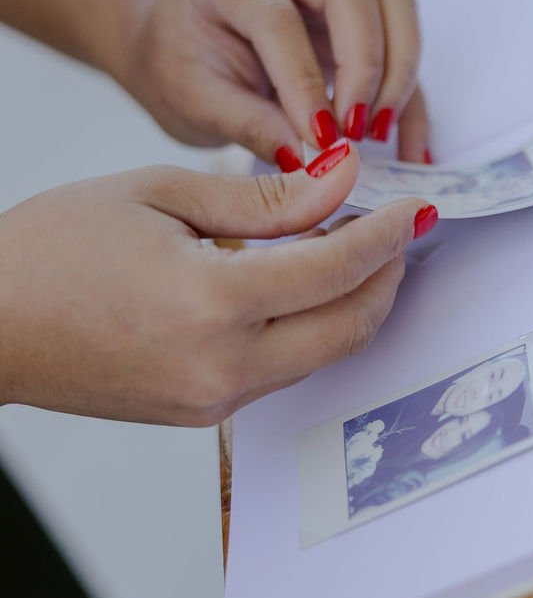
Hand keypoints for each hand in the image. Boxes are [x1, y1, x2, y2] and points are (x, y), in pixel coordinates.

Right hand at [0, 144, 436, 425]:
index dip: (387, 234)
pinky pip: (283, 370)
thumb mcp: (160, 194)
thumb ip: (264, 198)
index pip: (336, 269)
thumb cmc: (54, 248)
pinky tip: (301, 283)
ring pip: (321, 354)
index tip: (414, 205)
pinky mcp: (202, 415)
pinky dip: (309, 326)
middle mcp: (222, 366)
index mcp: (211, 303)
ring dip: (352, 304)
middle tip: (399, 230)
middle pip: (349, 328)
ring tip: (353, 247)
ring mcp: (213, 400)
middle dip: (388, 277)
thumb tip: (342, 182)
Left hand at [121, 0, 430, 168]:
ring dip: (399, 71)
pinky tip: (410, 146)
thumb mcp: (194, 101)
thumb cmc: (177, 66)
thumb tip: (315, 162)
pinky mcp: (357, 0)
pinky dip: (410, 91)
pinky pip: (402, 34)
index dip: (304, 80)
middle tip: (356, 132)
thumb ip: (251, 126)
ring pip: (392, 1)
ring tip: (378, 132)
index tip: (321, 140)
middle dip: (366, 67)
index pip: (277, 16)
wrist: (178, 42)